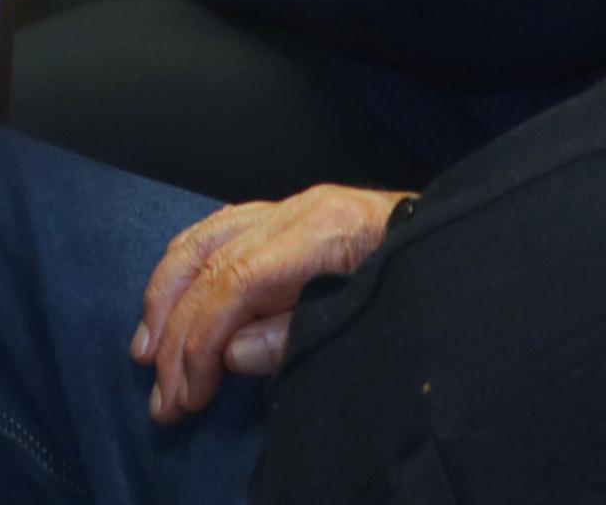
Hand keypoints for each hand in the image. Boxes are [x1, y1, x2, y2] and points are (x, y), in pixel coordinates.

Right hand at [132, 186, 407, 423]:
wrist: (460, 241)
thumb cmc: (426, 283)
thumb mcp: (373, 321)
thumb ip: (297, 335)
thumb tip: (231, 354)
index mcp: (324, 231)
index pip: (235, 282)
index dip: (199, 342)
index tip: (189, 395)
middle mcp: (296, 210)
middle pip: (208, 264)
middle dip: (174, 335)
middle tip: (163, 398)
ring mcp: (288, 207)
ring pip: (201, 241)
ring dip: (164, 299)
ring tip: (146, 352)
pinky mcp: (286, 214)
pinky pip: (215, 232)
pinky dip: (182, 270)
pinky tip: (165, 302)